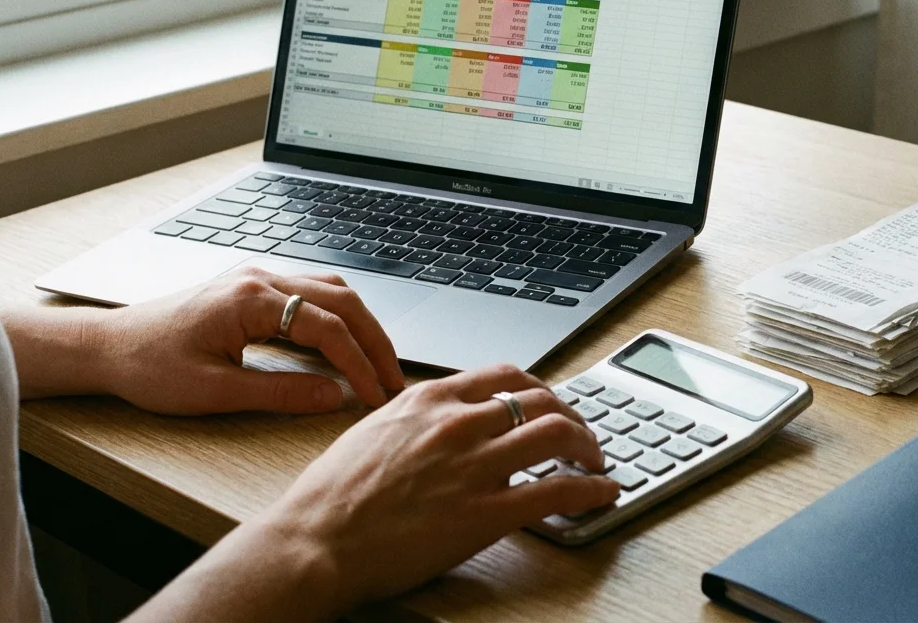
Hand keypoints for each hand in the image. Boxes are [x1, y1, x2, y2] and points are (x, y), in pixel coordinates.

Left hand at [94, 266, 402, 413]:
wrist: (106, 346)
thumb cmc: (149, 367)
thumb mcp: (215, 391)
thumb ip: (281, 393)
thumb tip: (335, 398)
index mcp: (250, 299)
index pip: (328, 327)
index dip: (359, 363)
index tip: (376, 396)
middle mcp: (260, 278)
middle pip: (343, 300)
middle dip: (375, 341)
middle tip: (395, 380)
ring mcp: (257, 278)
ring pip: (332, 290)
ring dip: (362, 325)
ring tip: (378, 363)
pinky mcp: (253, 288)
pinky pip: (313, 292)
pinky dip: (340, 317)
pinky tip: (346, 343)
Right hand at [132, 364, 621, 620]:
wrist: (313, 542)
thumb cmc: (331, 497)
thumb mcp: (373, 431)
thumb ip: (416, 418)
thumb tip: (444, 417)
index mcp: (429, 399)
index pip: (506, 375)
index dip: (540, 389)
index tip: (551, 403)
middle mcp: (457, 422)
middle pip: (541, 398)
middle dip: (572, 414)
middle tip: (582, 433)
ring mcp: (474, 465)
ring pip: (558, 433)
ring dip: (589, 445)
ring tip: (597, 459)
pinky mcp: (486, 512)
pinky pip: (558, 489)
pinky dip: (592, 487)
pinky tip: (604, 491)